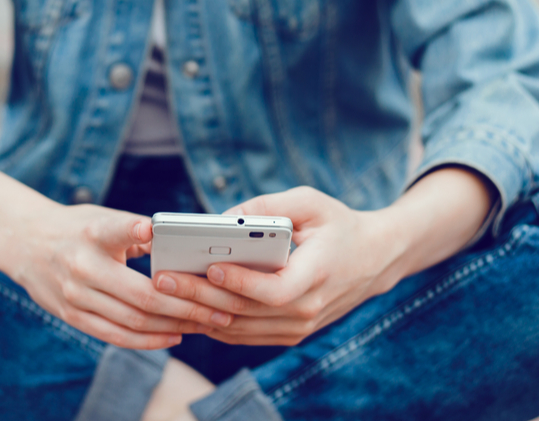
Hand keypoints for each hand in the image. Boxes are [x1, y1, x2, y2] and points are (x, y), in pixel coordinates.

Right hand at [0, 146, 232, 350]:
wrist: (24, 241)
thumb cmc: (77, 228)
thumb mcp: (101, 217)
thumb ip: (136, 232)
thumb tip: (183, 247)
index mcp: (92, 234)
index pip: (115, 231)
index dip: (134, 231)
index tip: (153, 229)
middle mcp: (82, 266)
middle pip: (142, 295)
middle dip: (188, 306)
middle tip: (221, 308)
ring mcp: (75, 296)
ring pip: (134, 321)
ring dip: (175, 326)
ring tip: (207, 324)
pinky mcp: (71, 315)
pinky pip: (116, 336)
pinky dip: (148, 340)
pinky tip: (174, 336)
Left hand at [154, 187, 401, 345]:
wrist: (375, 258)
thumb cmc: (338, 224)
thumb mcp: (310, 202)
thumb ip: (267, 206)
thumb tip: (222, 217)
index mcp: (317, 274)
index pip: (274, 291)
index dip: (240, 283)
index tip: (209, 268)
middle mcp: (308, 308)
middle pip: (246, 312)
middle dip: (199, 295)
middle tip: (163, 279)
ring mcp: (300, 327)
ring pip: (240, 328)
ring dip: (199, 312)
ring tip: (164, 292)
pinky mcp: (291, 333)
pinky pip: (245, 335)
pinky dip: (214, 323)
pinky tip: (185, 306)